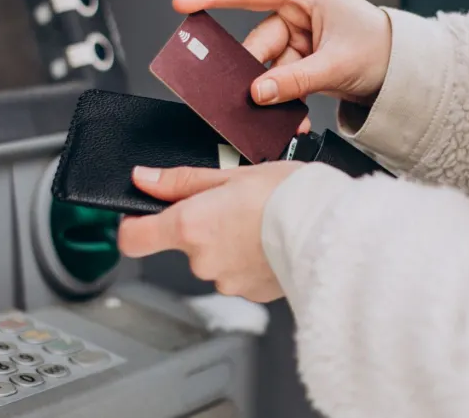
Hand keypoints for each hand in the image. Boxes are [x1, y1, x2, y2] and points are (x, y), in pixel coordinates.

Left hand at [117, 161, 305, 302]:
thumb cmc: (289, 195)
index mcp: (191, 226)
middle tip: (236, 205)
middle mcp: (202, 259)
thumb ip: (183, 181)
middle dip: (204, 226)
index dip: (134, 225)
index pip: (134, 238)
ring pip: (215, 259)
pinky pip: (241, 274)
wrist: (333, 227)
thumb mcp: (234, 174)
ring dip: (230, 243)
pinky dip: (251, 259)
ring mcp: (227, 281)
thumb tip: (144, 179)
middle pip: (184, 244)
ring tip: (263, 222)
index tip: (144, 215)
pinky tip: (273, 241)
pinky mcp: (252, 293)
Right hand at [173, 0, 392, 105]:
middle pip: (257, 43)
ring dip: (274, 94)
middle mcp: (299, 12)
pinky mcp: (303, 59)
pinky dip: (286, 99)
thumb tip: (258, 93)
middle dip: (255, 74)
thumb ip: (294, 80)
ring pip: (268, 67)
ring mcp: (300, 37)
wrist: (405, 71)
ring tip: (286, 115)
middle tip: (249, 98)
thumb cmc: (381, 50)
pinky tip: (297, 117)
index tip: (182, 3)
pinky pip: (282, 80)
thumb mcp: (336, 65)